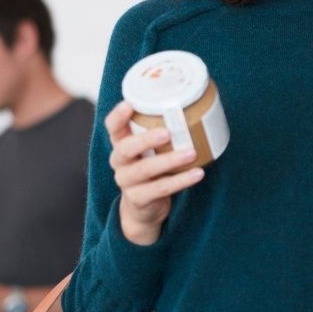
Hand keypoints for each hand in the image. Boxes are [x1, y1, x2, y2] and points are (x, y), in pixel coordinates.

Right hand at [105, 101, 204, 245]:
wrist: (143, 208)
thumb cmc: (152, 168)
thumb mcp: (151, 150)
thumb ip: (162, 133)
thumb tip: (200, 108)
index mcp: (121, 144)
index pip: (112, 127)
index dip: (118, 116)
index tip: (130, 104)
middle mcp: (119, 162)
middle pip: (126, 148)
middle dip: (146, 139)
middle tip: (168, 132)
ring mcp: (126, 181)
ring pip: (145, 169)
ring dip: (170, 160)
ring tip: (191, 153)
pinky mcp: (139, 198)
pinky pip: (160, 188)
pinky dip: (181, 181)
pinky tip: (197, 174)